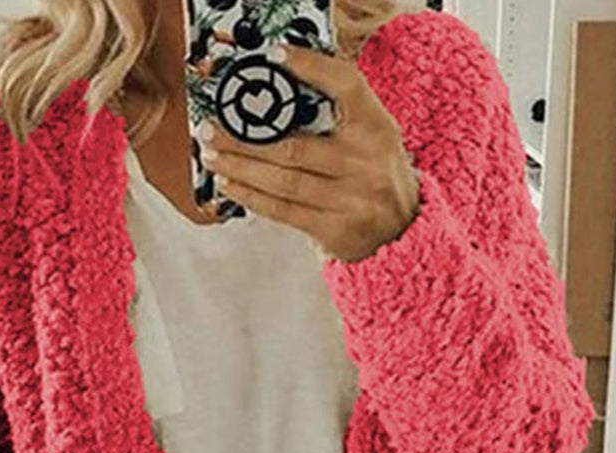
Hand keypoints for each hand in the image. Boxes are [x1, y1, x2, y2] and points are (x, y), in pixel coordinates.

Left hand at [198, 42, 420, 261]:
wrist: (403, 232)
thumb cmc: (375, 177)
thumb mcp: (372, 139)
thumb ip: (339, 118)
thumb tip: (276, 100)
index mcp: (377, 128)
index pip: (346, 86)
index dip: (311, 67)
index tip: (276, 57)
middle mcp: (365, 162)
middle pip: (294, 146)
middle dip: (244, 139)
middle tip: (212, 129)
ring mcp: (350, 198)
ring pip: (283, 181)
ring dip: (241, 169)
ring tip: (213, 157)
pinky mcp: (334, 228)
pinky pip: (283, 210)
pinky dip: (251, 197)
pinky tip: (230, 185)